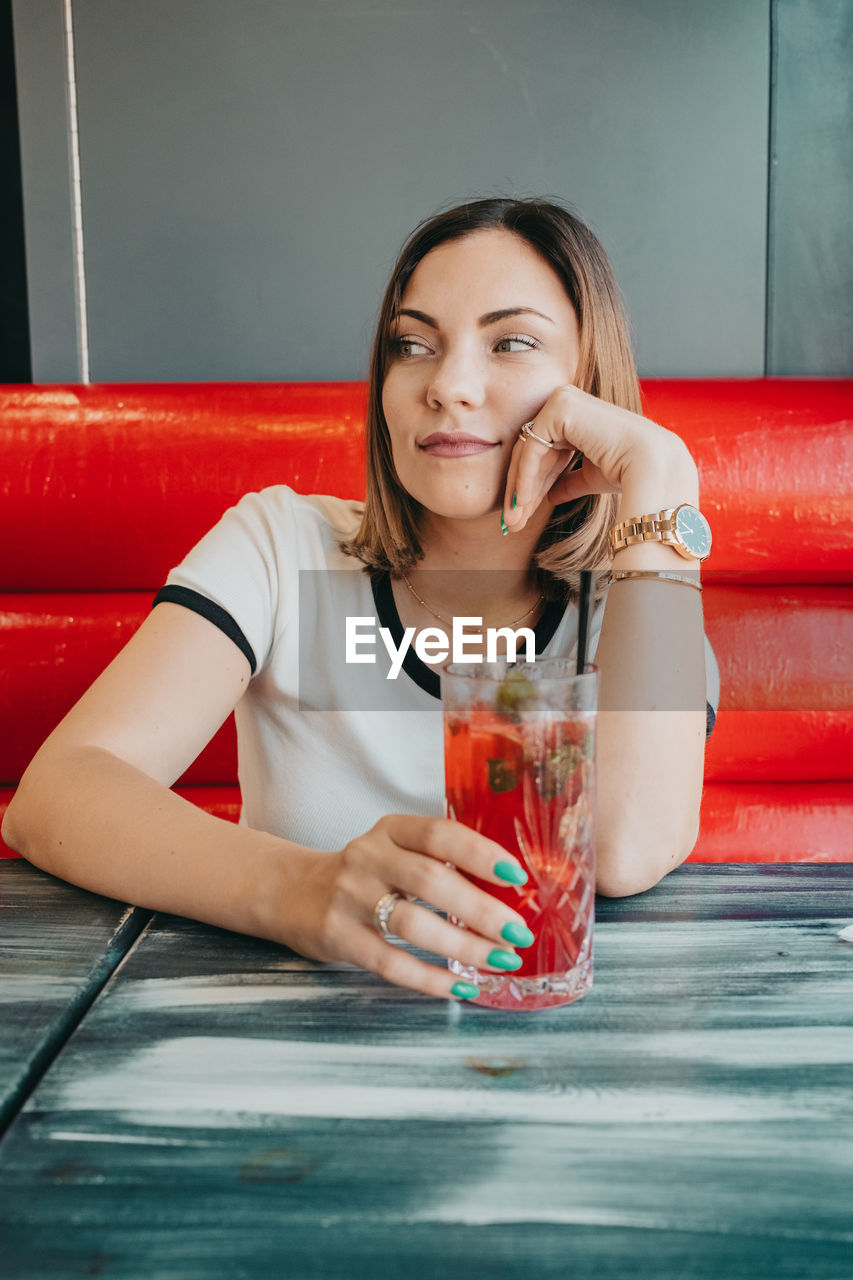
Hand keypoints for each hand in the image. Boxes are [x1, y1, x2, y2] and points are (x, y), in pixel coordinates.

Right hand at [287, 815, 533, 1000]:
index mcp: (390, 830)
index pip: (439, 834)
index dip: (480, 853)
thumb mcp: (393, 850)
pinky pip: (390, 962)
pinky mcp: (338, 936)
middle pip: (431, 881)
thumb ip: (437, 861)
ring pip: (412, 925)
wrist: (290, 890)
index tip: (516, 876)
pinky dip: (430, 978)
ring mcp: (349, 897)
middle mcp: (368, 857)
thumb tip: (507, 895)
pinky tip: (461, 986)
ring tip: (500, 961)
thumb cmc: (363, 874)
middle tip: (518, 932)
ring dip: (463, 946)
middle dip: (481, 910)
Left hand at [503, 384, 693, 531]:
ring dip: (521, 489)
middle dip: (522, 490)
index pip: (544, 451)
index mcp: (576, 416)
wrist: (649, 467)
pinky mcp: (560, 408)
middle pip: (532, 451)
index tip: (521, 513)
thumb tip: (552, 494)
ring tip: (515, 519)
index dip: (532, 484)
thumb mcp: (590, 476)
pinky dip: (526, 478)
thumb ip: (568, 480)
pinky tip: (523, 503)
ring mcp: (562, 400)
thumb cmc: (627, 472)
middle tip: (512, 521)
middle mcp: (566, 402)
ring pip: (529, 451)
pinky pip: (534, 448)